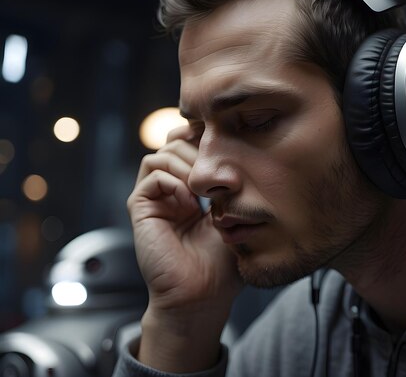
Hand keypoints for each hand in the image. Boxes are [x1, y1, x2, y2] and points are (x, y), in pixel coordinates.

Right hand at [127, 125, 242, 371]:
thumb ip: (228, 187)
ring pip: (161, 154)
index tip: (226, 148)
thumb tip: (234, 155)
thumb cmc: (221, 264)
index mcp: (190, 193)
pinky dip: (173, 181)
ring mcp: (154, 200)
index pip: (190, 149)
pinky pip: (152, 176)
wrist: (202, 295)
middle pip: (174, 144)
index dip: (204, 142)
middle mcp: (170, 192)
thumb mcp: (233, 217)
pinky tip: (189, 204)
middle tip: (216, 173)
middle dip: (198, 151)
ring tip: (203, 189)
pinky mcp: (141, 210)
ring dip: (186, 165)